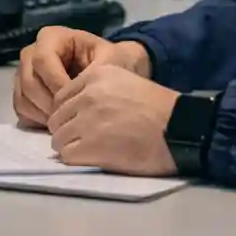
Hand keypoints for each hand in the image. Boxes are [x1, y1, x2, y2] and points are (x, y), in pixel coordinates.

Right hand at [14, 28, 150, 128]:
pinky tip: (59, 123)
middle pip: (29, 81)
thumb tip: (76, 88)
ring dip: (44, 113)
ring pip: (23, 98)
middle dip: (50, 102)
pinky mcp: (23, 93)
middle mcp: (31, 53)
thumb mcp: (110, 59)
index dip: (57, 82)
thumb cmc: (108, 62)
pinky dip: (38, 119)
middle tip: (72, 116)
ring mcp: (23, 73)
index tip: (77, 99)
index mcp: (51, 37)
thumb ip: (95, 69)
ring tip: (68, 121)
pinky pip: (21, 109)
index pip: (42, 60)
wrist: (107, 73)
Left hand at [48, 63, 178, 176]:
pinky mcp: (89, 147)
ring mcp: (85, 121)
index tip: (82, 122)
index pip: (61, 97)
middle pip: (56, 118)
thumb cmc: (158, 107)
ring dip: (70, 146)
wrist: (179, 128)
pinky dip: (77, 159)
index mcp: (94, 76)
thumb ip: (98, 91)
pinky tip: (94, 158)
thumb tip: (75, 110)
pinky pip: (66, 156)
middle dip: (67, 130)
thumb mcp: (126, 83)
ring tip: (91, 150)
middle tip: (85, 139)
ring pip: (58, 138)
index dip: (69, 113)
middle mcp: (86, 95)